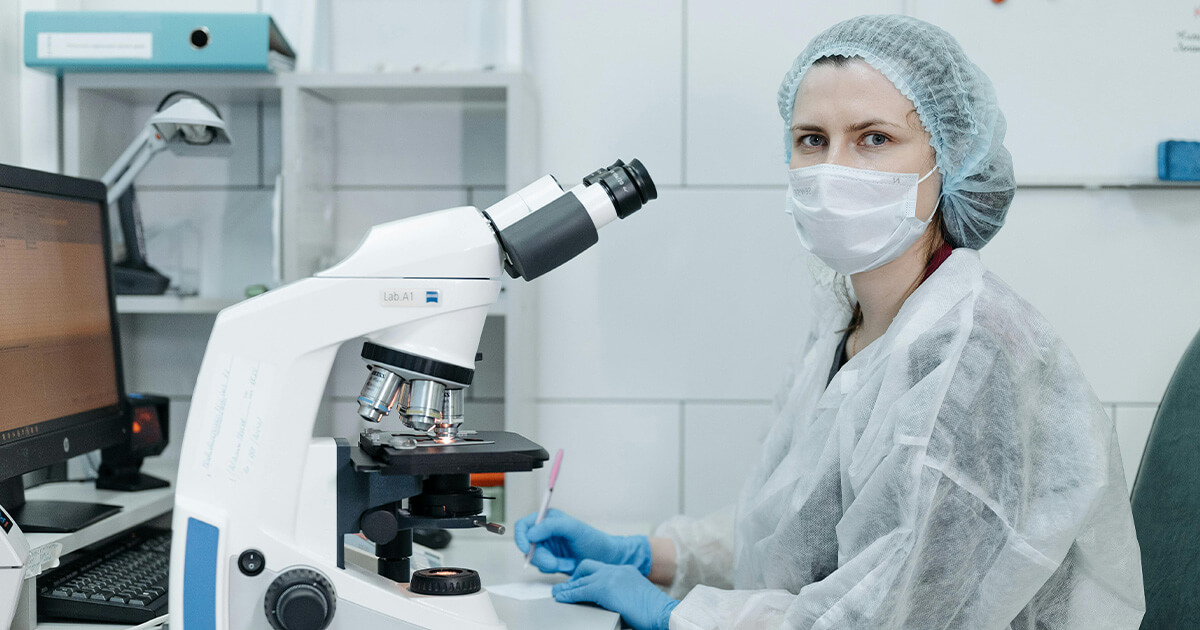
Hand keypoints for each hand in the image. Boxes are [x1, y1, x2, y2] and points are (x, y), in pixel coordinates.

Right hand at [514, 509, 651, 574]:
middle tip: (556, 563)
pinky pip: (542, 568)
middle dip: (542, 557)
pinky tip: (568, 565)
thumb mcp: (574, 528)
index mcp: (548, 519)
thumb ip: (551, 526)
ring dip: (551, 564)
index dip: (520, 537)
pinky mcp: (551, 561)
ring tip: (568, 562)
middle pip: (526, 546)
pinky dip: (554, 569)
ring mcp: (547, 548)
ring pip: (534, 559)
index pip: (523, 525)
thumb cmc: (594, 540)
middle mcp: (544, 532)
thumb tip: (530, 534)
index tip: (526, 548)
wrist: (606, 559)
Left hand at [553, 560, 678, 629]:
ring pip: (581, 579)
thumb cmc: (654, 610)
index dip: (587, 575)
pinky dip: (568, 594)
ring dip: (568, 587)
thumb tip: (610, 602)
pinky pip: (580, 591)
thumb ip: (622, 593)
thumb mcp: (636, 595)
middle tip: (566, 587)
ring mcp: (610, 577)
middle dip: (575, 577)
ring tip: (558, 593)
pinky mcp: (604, 589)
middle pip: (587, 567)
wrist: (663, 612)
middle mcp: (617, 570)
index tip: (580, 582)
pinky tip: (562, 598)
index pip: (600, 568)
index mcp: (625, 570)